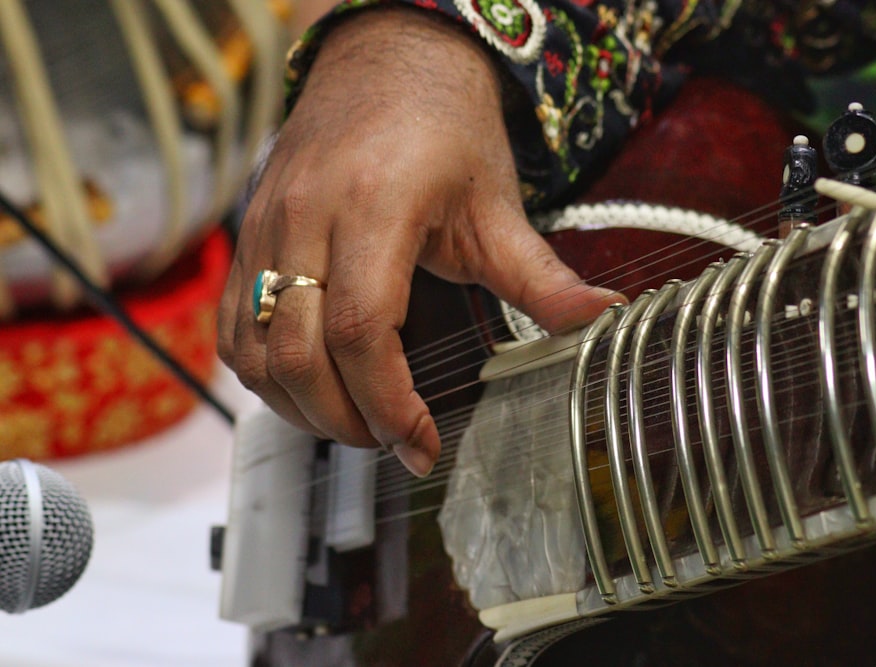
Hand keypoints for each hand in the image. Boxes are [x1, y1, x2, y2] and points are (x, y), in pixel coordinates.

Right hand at [217, 7, 619, 475]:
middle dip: (345, 420)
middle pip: (298, 354)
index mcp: (374, 207)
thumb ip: (541, 276)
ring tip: (353, 421)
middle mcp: (305, 218)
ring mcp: (265, 226)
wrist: (386, 61)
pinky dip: (264, 375)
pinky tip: (308, 387)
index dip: (388, 404)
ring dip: (299, 406)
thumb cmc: (443, 129)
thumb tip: (601, 320)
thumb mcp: (497, 205)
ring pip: (253, 351)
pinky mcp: (247, 235)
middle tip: (390, 440)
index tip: (420, 442)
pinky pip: (232, 326)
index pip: (363, 331)